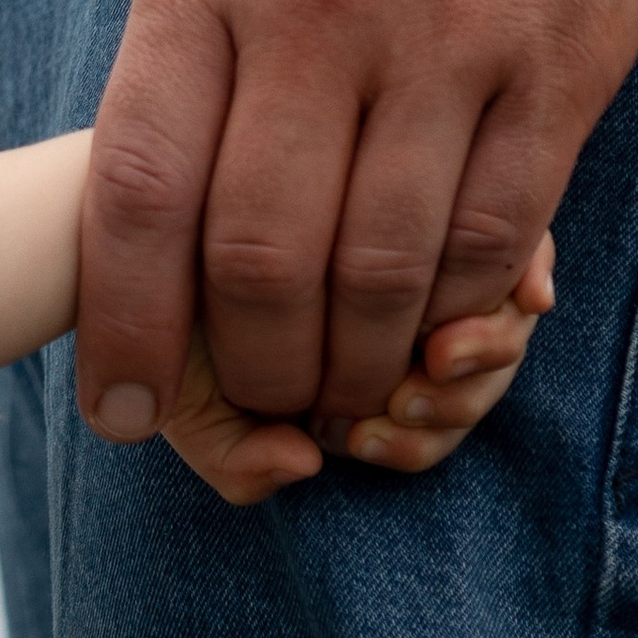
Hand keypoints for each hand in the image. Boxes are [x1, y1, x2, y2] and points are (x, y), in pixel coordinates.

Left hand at [77, 0, 637, 441]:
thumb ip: (188, 39)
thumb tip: (153, 198)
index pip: (140, 195)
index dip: (122, 332)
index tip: (117, 413)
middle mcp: (320, 11)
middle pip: (259, 260)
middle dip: (245, 370)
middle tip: (252, 412)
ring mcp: (450, 37)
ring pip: (381, 271)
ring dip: (350, 364)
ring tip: (337, 398)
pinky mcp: (563, 54)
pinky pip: (495, 228)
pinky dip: (452, 305)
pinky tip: (428, 332)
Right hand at [160, 239, 555, 508]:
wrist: (121, 200)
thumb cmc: (156, 304)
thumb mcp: (185, 404)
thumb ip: (237, 460)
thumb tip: (302, 465)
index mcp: (351, 358)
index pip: (430, 418)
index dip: (419, 441)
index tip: (368, 442)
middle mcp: (397, 304)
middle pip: (480, 368)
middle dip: (454, 404)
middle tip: (400, 406)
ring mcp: (425, 242)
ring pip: (502, 313)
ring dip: (479, 353)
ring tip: (425, 361)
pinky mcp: (443, 173)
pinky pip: (516, 237)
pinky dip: (507, 277)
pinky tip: (459, 304)